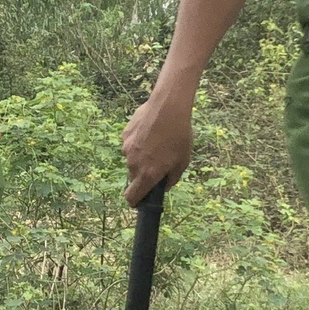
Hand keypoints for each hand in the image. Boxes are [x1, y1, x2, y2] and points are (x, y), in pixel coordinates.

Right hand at [121, 90, 192, 204]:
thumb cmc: (179, 136)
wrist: (168, 107)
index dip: (135, 201)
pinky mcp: (125, 135)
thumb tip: (164, 186)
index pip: (132, 197)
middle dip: (143, 175)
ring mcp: (127, 149)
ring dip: (140, 158)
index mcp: (148, 174)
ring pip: (131, 160)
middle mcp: (134, 164)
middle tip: (158, 163)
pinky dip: (138, 143)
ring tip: (156, 143)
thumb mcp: (183, 161)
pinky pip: (130, 145)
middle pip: (133, 178)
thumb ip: (172, 179)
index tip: (139, 200)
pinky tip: (150, 132)